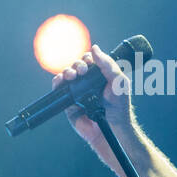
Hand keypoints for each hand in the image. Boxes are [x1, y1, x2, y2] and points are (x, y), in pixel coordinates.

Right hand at [52, 44, 134, 162]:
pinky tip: (61, 81)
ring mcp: (77, 92)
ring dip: (67, 71)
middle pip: (76, 66)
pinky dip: (57, 83)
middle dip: (77, 64)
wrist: (112, 127)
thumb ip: (108, 65)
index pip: (90, 60)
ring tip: (72, 75)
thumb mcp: (119, 81)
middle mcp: (87, 83)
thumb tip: (95, 48)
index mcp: (100, 75)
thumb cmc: (119, 106)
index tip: (90, 62)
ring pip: (66, 75)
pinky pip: (58, 90)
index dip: (88, 58)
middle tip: (82, 71)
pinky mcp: (69, 103)